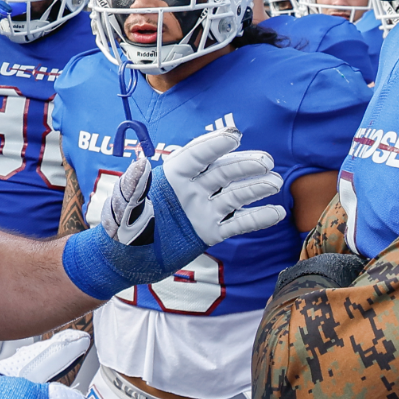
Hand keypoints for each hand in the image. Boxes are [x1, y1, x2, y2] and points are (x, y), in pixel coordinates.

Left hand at [62, 127, 284, 298]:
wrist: (125, 261)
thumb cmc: (121, 230)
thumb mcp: (125, 207)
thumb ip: (135, 187)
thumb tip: (140, 163)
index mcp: (171, 177)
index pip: (196, 156)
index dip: (214, 145)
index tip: (234, 136)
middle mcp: (191, 190)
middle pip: (222, 172)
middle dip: (244, 165)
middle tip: (266, 162)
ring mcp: (203, 209)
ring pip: (235, 195)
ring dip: (256, 188)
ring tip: (275, 183)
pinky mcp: (209, 231)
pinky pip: (237, 223)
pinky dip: (257, 218)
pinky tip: (277, 212)